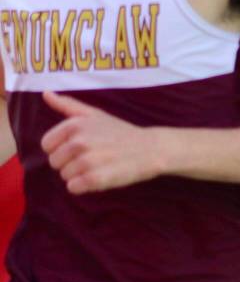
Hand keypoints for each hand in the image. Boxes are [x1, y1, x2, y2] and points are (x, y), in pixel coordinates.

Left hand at [40, 91, 159, 193]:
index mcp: (76, 125)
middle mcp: (80, 142)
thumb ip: (68, 105)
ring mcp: (89, 161)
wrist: (151, 148)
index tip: (80, 147)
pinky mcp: (97, 179)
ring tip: (98, 167)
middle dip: (70, 163)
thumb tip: (45, 93)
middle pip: (55, 162)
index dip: (61, 148)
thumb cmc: (121, 132)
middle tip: (92, 158)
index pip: (47, 144)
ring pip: (64, 176)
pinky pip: (74, 188)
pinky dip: (83, 187)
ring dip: (78, 175)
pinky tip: (98, 178)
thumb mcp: (95, 114)